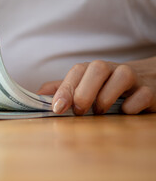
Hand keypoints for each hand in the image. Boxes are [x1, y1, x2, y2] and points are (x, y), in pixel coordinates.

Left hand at [37, 58, 155, 114]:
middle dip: (84, 92)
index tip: (56, 109)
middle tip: (78, 111)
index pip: (76, 72)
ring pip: (122, 76)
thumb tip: (36, 94)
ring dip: (106, 97)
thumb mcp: (84, 86)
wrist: (148, 81)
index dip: (64, 90)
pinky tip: (125, 112)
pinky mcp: (151, 90)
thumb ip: (61, 89)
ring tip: (99, 112)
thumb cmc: (107, 87)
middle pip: (97, 68)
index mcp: (93, 69)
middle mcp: (113, 69)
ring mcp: (134, 78)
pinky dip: (132, 105)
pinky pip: (143, 94)